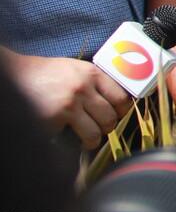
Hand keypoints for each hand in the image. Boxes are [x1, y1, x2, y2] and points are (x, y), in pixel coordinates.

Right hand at [10, 55, 130, 148]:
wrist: (17, 75)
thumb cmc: (46, 74)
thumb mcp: (76, 69)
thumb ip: (95, 81)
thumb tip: (116, 100)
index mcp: (92, 74)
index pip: (121, 97)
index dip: (122, 110)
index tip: (117, 115)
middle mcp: (84, 88)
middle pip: (111, 117)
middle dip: (108, 127)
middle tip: (101, 129)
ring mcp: (69, 104)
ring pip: (95, 132)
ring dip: (93, 140)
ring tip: (87, 139)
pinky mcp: (54, 118)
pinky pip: (73, 138)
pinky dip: (73, 142)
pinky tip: (67, 137)